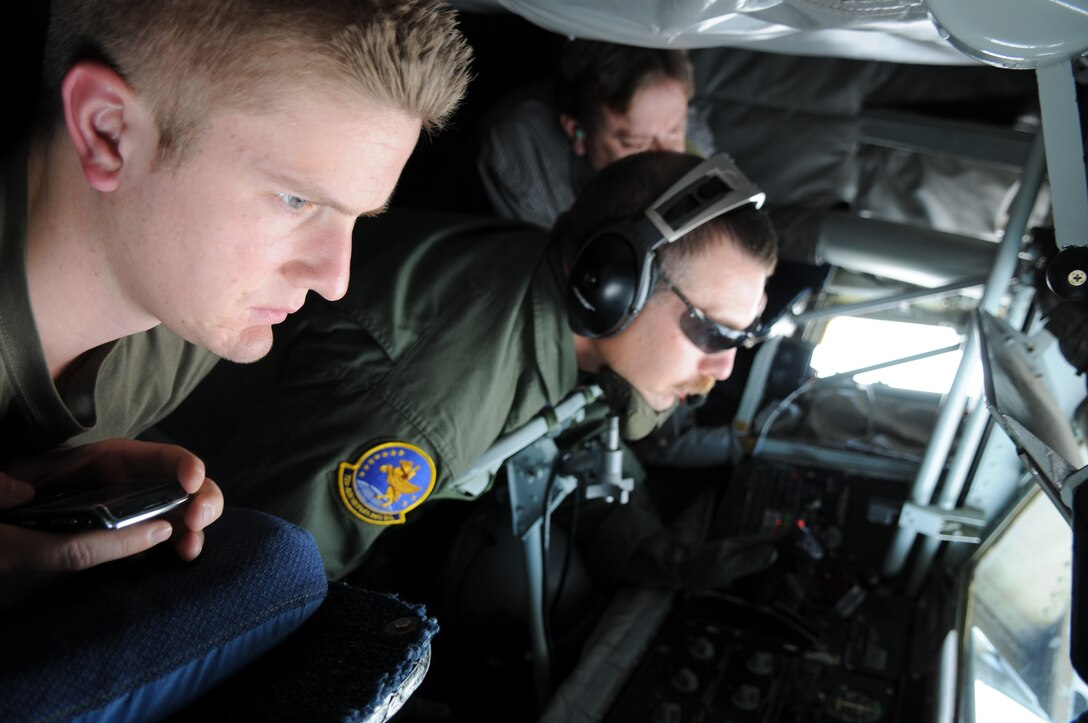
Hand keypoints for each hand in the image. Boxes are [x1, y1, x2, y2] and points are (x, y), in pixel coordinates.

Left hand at [0, 439, 223, 573]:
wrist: (3, 532)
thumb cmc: (4, 506)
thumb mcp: (5, 490)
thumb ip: (7, 491)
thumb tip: (27, 497)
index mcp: (108, 463)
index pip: (157, 457)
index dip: (182, 464)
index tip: (190, 482)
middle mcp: (128, 487)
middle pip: (182, 487)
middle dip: (203, 499)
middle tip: (197, 520)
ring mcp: (132, 519)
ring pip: (180, 518)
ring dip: (194, 531)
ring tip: (190, 549)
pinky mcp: (125, 549)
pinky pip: (162, 548)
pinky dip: (179, 552)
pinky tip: (183, 560)